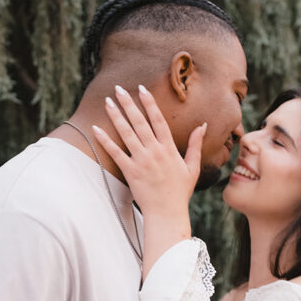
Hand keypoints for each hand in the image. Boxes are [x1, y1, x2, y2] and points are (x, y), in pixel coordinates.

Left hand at [93, 85, 205, 217]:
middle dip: (129, 103)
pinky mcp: (130, 171)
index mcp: (169, 148)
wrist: (167, 212)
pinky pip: (116, 153)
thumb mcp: (192, 166)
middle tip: (118, 88)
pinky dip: (105, 140)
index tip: (142, 89)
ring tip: (108, 101)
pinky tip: (96, 128)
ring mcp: (142, 161)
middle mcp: (155, 151)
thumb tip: (203, 125)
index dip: (150, 103)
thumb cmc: (180, 191)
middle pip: (140, 122)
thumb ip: (195, 144)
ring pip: (127, 133)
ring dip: (116, 116)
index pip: (158, 120)